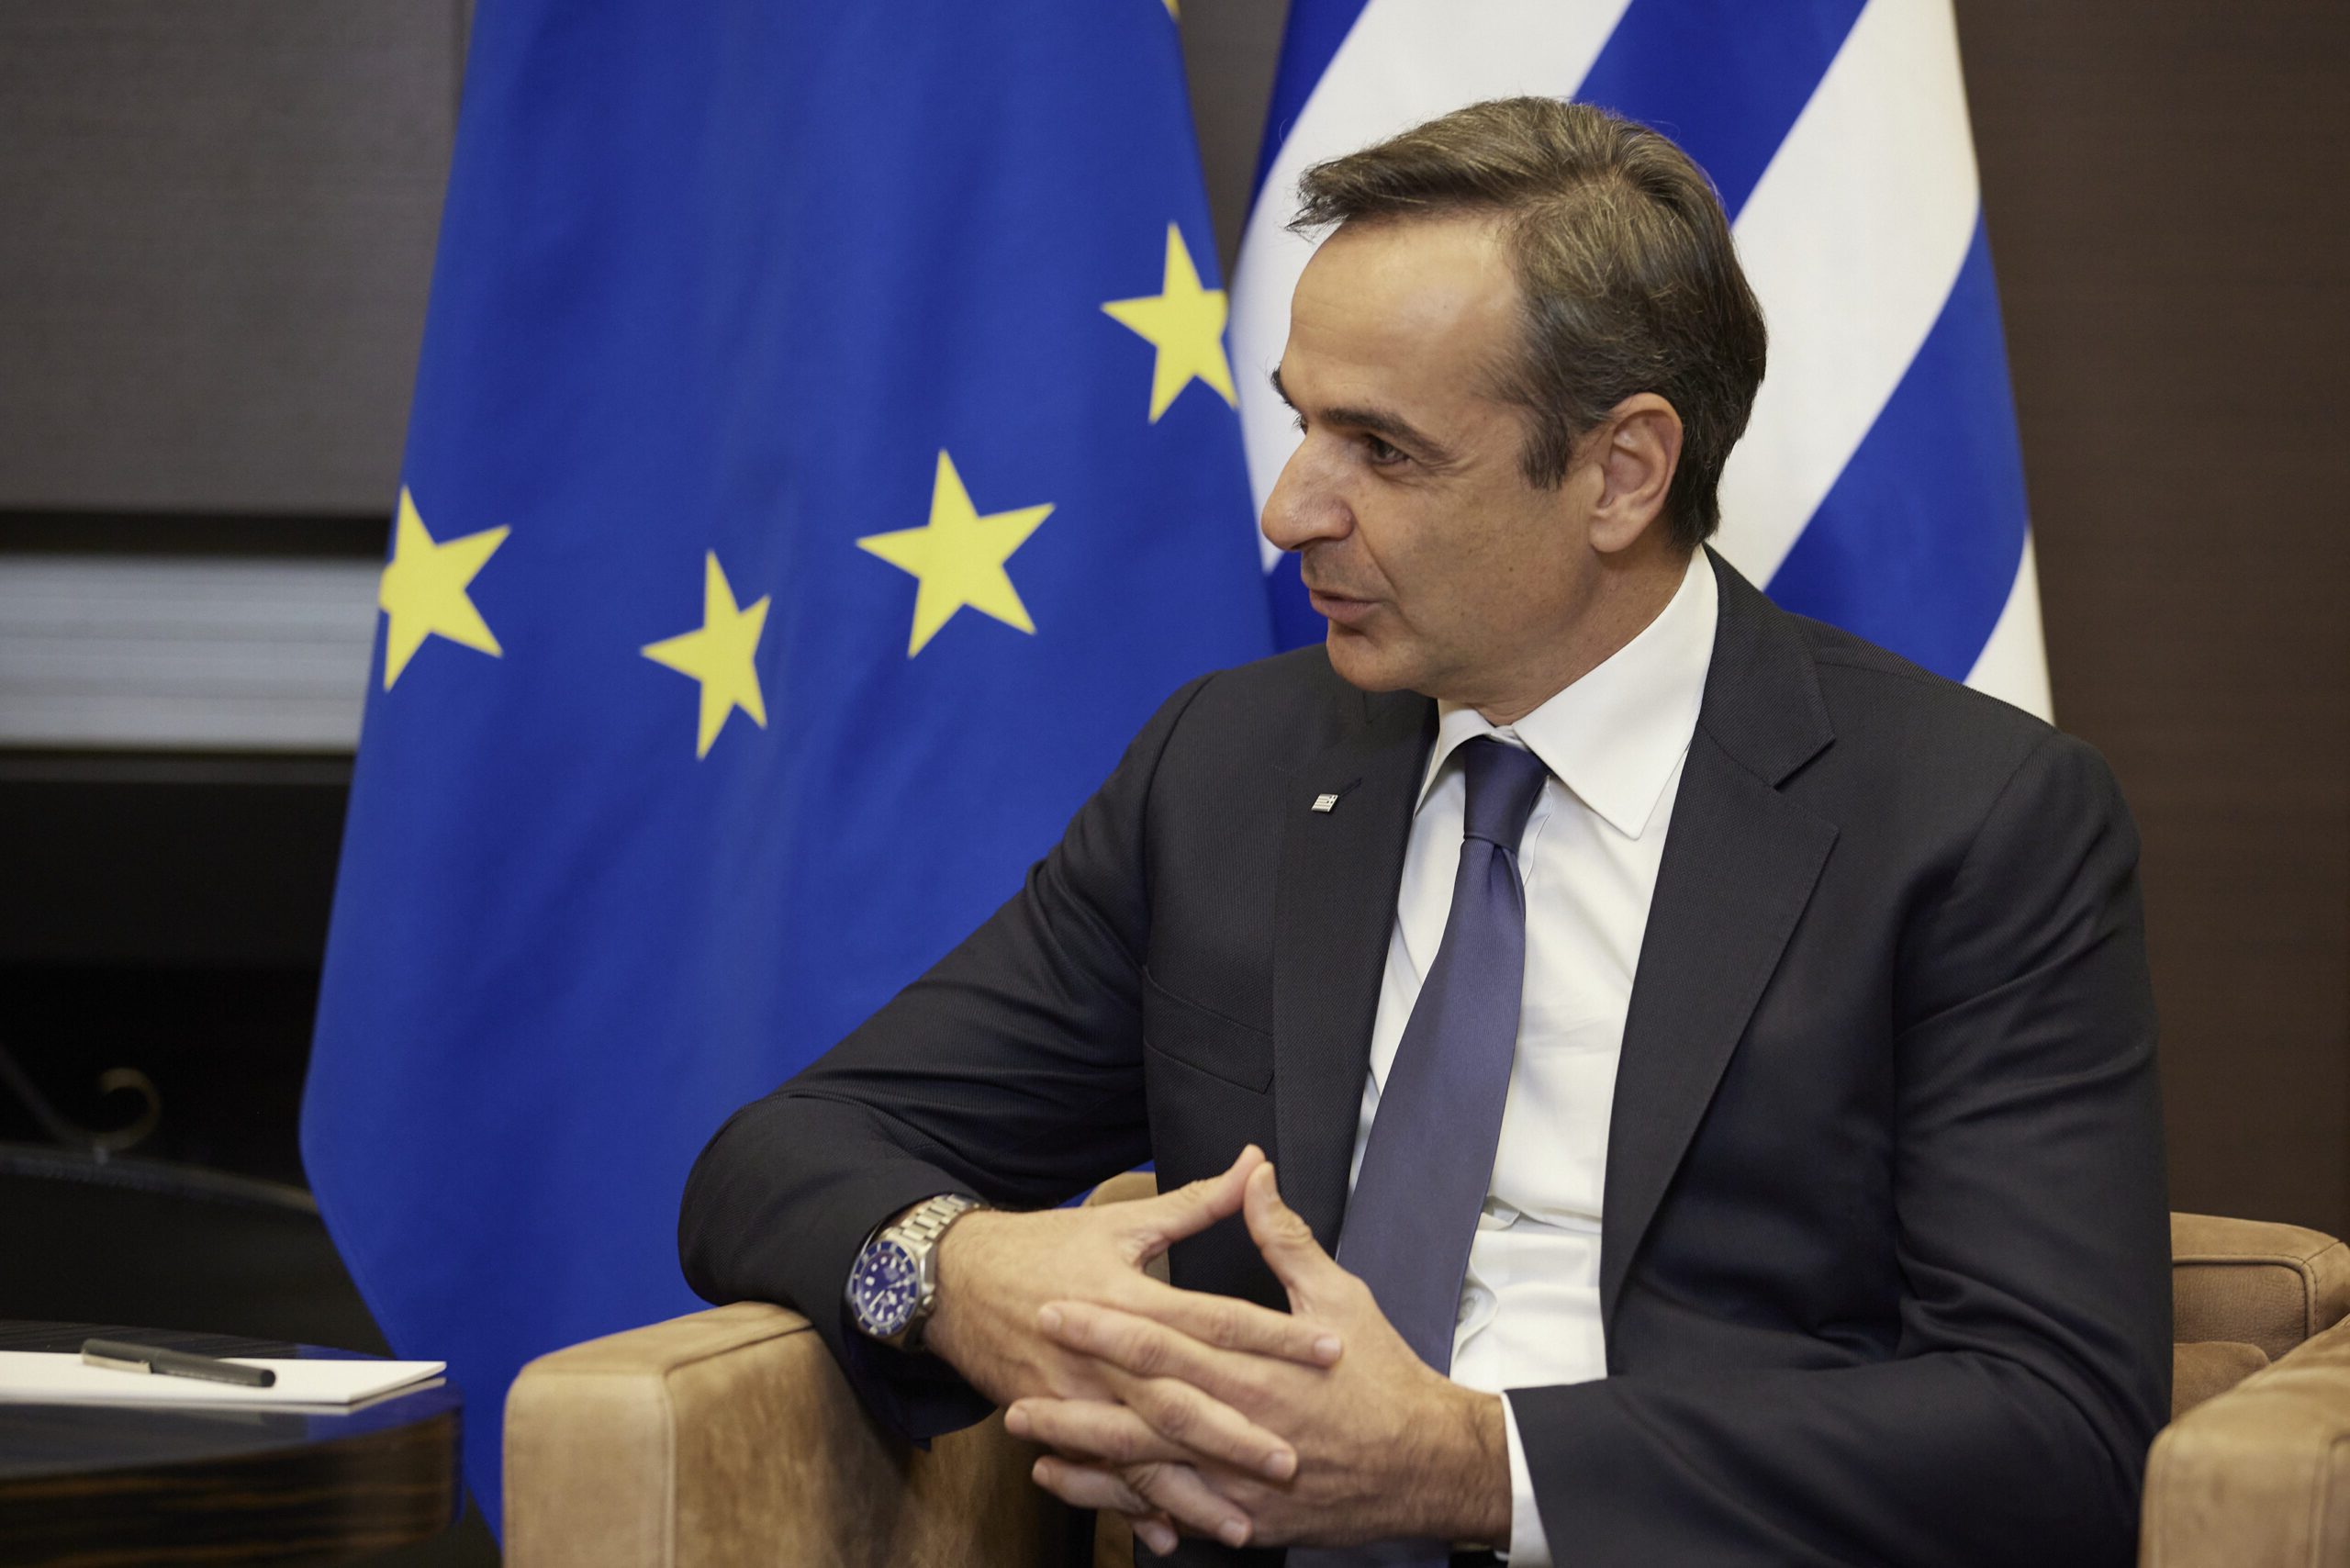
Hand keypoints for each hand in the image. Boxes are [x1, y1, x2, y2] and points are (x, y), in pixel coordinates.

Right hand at [922, 1148, 1345, 1553]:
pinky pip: (1098, 1472)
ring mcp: (1076, 1395)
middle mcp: (1105, 1354)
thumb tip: (1253, 1165)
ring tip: (1240, 1522)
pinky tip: (1167, 1533)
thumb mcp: (1120, 1220)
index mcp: (1131, 1297)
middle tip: (1290, 1460)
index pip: (1216, 1319)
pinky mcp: (1054, 1420)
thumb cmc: (1043, 1246)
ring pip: (1141, 1451)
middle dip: (1236, 1435)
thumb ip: (1196, 1202)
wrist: (953, 1281)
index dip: (1274, 1335)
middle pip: (1180, 1400)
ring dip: (1190, 1490)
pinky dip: (1131, 1506)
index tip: (1329, 1350)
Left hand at [1010, 1160, 1509, 1550]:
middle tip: (1014, 1385)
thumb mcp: (1339, 1296)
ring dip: (1083, 1456)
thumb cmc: (1385, 1378)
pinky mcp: (1248, 1515)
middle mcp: (1240, 1426)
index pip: (1165, 1341)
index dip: (1106, 1325)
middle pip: (1140, 1412)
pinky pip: (1174, 1511)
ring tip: (1028, 1437)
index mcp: (1255, 1369)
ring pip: (1147, 1470)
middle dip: (1075, 1399)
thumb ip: (1284, 1238)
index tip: (1056, 1305)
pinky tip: (1081, 1488)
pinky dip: (1123, 1502)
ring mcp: (1240, 1480)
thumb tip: (1254, 1175)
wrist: (1429, 1465)